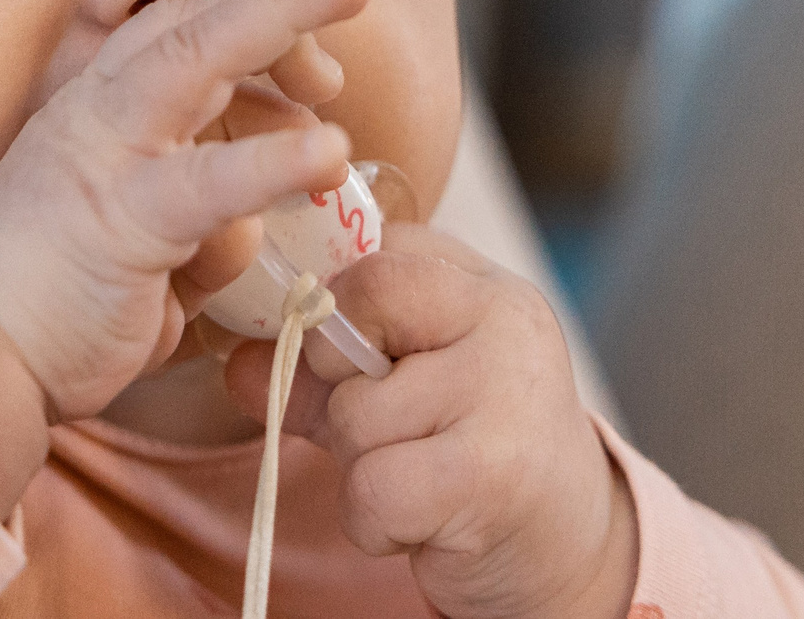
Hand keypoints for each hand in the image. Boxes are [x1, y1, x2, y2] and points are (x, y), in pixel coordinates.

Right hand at [0, 0, 363, 513]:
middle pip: (190, 23)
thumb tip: (254, 227)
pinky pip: (208, 181)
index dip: (242, 19)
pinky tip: (326, 150)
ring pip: (195, 58)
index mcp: (96, 111)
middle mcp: (98, 112)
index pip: (171, 31)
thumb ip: (196, 221)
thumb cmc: (47, 305)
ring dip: (276, 22)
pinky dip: (270, 160)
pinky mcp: (122, 217)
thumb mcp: (136, 243)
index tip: (311, 55)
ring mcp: (106, 154)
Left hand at [225, 227, 638, 618]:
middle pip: (350, 322)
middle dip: (341, 388)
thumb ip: (320, 368)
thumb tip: (235, 362)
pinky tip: (422, 520)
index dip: (334, 314)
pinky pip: (371, 490)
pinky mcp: (490, 476)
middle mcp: (505, 322)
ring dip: (361, 467)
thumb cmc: (475, 451)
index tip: (354, 362)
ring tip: (419, 477)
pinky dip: (376, 522)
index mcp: (482, 286)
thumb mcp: (402, 388)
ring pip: (354, 417)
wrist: (568, 545)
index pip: (369, 258)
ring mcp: (504, 395)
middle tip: (388, 426)